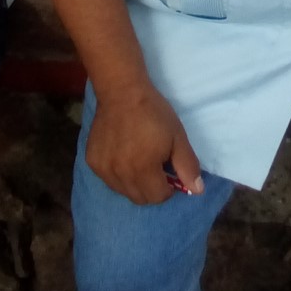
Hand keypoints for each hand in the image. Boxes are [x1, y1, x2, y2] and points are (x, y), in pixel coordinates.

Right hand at [86, 83, 203, 204]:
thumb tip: (198, 190)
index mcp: (144, 170)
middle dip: (152, 189)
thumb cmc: (153, 113)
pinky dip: (117, 174)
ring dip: (134, 183)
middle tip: (155, 167)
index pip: (158, 197)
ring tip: (138, 160)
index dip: (168, 188)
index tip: (169, 173)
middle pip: (140, 198)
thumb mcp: (177, 137)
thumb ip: (187, 166)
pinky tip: (122, 155)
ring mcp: (104, 170)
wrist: (121, 92)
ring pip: (123, 191)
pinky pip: (108, 179)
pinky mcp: (92, 162)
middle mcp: (121, 175)